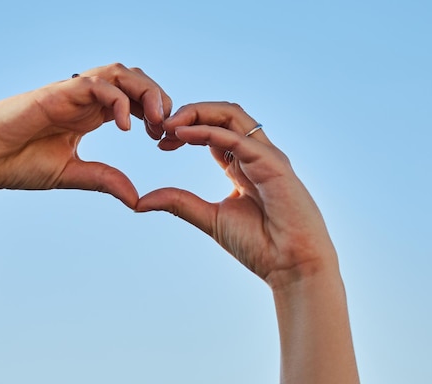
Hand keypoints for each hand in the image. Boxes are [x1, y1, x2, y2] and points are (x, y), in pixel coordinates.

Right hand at [0, 63, 171, 207]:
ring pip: (119, 73)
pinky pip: (95, 84)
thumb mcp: (71, 174)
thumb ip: (104, 179)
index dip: (156, 113)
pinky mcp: (56, 94)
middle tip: (167, 128)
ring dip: (144, 92)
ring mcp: (70, 93)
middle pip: (133, 79)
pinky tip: (123, 126)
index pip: (134, 100)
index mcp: (90, 114)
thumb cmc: (17, 164)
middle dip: (158, 98)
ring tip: (155, 121)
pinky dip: (116, 100)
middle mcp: (84, 99)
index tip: (164, 138)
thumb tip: (137, 198)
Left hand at [136, 102, 337, 287]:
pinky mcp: (273, 164)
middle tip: (159, 125)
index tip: (158, 140)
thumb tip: (141, 201)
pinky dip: (207, 131)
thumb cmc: (259, 245)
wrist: (291, 267)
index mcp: (241, 164)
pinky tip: (182, 134)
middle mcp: (255, 154)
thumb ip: (179, 203)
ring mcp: (266, 156)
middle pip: (222, 114)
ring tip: (169, 123)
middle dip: (189, 112)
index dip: (184, 128)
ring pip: (232, 115)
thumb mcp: (210, 218)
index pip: (212, 130)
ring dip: (198, 112)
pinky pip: (237, 138)